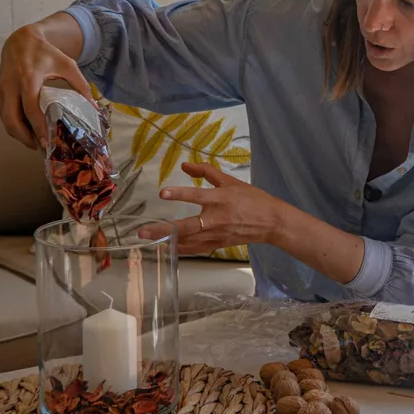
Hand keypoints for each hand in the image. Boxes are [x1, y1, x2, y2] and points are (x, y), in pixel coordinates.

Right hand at [0, 23, 94, 148]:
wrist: (20, 41)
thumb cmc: (46, 53)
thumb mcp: (67, 65)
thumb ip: (81, 85)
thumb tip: (94, 107)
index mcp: (28, 78)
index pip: (30, 109)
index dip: (38, 128)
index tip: (46, 142)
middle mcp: (11, 86)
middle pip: (11, 119)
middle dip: (24, 137)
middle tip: (39, 147)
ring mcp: (1, 90)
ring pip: (4, 119)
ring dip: (18, 133)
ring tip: (35, 142)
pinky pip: (3, 114)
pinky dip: (13, 125)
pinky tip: (27, 130)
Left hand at [138, 162, 282, 252]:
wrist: (270, 222)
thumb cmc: (252, 199)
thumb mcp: (231, 181)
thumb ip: (207, 171)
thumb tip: (185, 164)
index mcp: (221, 199)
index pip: (197, 196)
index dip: (180, 194)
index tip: (162, 193)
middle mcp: (217, 219)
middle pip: (186, 226)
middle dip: (163, 229)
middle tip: (142, 232)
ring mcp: (216, 235)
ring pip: (188, 241)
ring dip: (167, 241)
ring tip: (149, 241)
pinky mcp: (217, 245)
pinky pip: (195, 249)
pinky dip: (181, 249)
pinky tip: (168, 247)